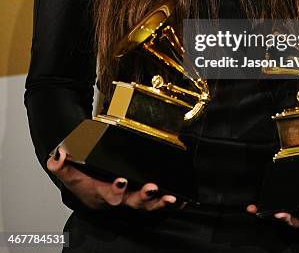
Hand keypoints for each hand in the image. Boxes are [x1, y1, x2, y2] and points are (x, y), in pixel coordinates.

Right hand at [47, 146, 178, 210]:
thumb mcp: (69, 172)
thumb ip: (61, 165)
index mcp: (103, 193)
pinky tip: (180, 198)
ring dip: (159, 200)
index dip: (115, 189)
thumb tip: (57, 155)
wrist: (89, 184)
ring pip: (147, 203)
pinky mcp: (143, 193)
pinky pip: (157, 199)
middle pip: (132, 201)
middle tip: (151, 188)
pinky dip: (170, 200)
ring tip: (170, 196)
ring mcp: (133, 196)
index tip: (121, 179)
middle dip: (143, 196)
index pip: (109, 194)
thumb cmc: (82, 178)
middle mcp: (120, 197)